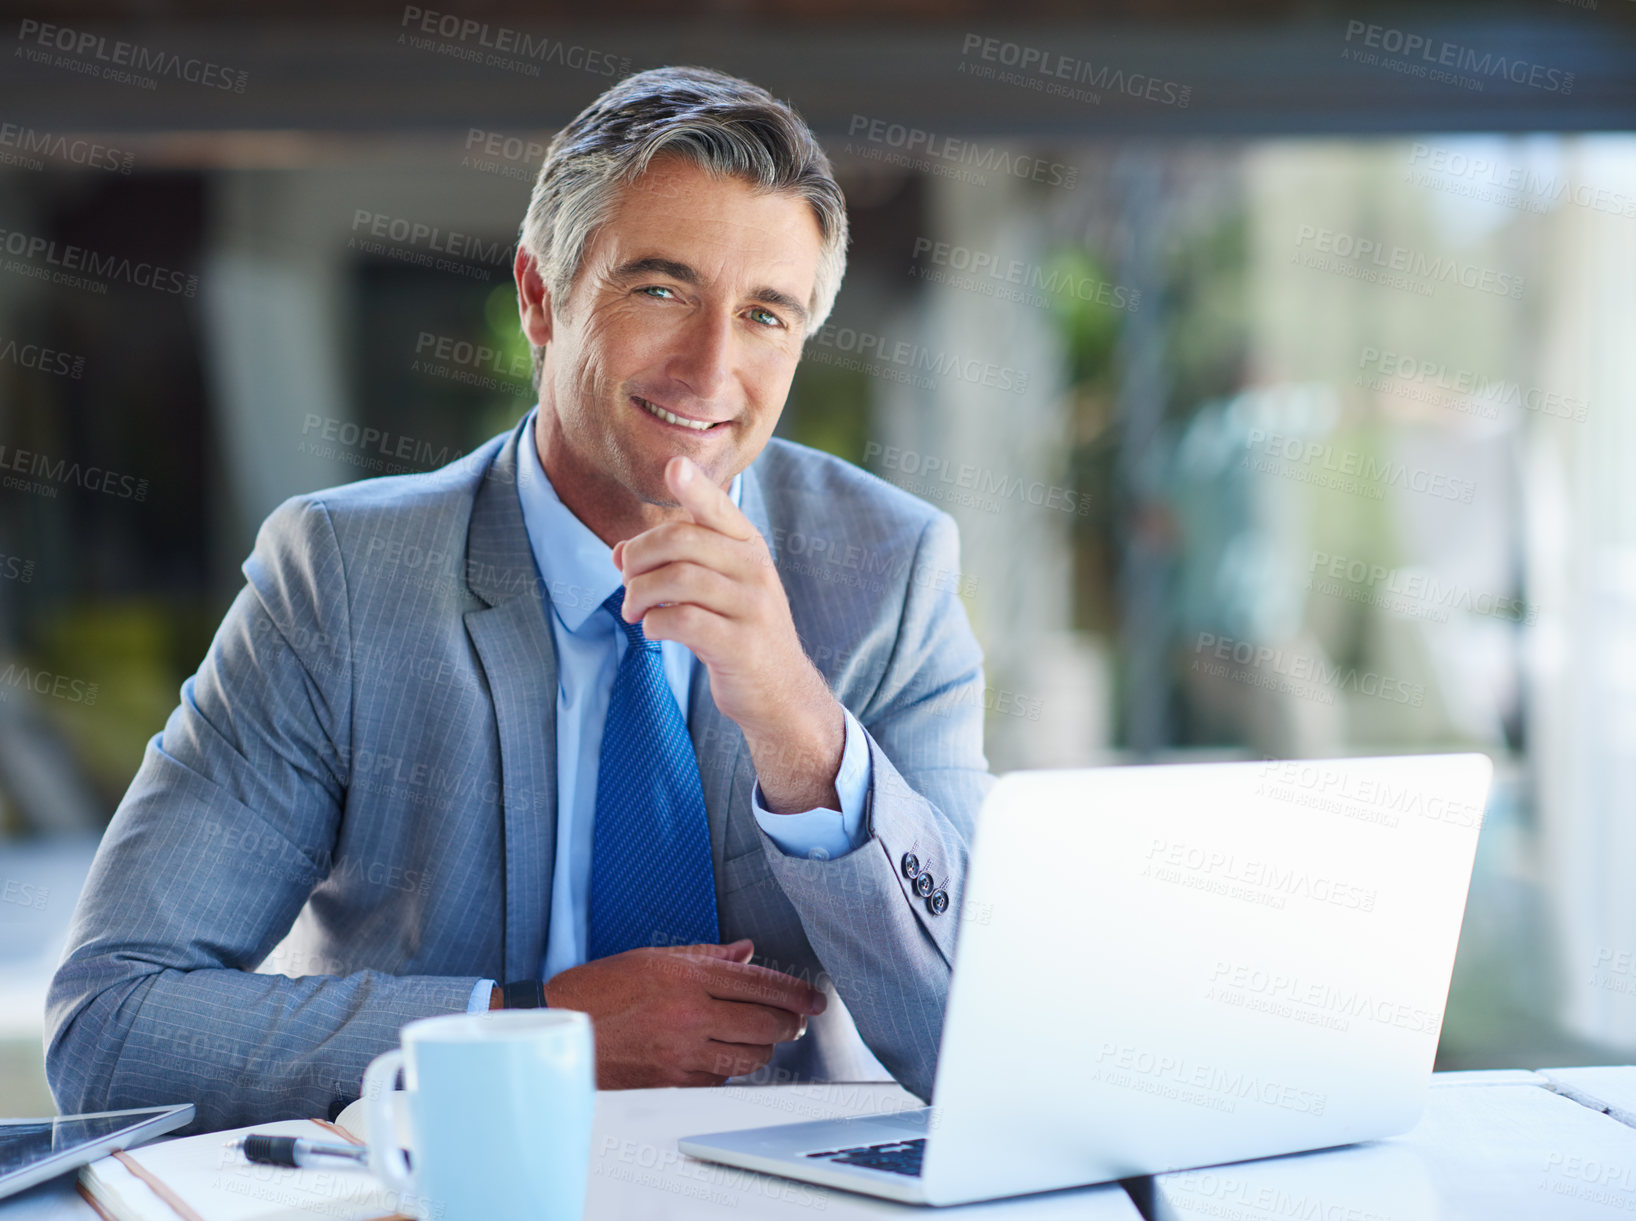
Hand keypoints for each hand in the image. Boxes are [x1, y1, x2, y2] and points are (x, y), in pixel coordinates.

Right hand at [541, 938, 826, 1087]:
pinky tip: (721, 1053)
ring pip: (751, 1056)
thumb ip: (707, 956)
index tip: (815, 1000)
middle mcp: (689, 1015)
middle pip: (766, 1024)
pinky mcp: (673, 1083)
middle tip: (794, 1020)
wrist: (559, 1028)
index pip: (760, 983)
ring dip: (762, 1047)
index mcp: (687, 977)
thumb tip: (747, 952)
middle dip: (789, 1023)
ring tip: (757, 1036)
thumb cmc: (601, 989)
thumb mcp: (653, 958)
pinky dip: (730, 1066)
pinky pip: (722, 1078)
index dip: (795, 993)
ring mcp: (682, 1053)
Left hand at [613, 456, 844, 811]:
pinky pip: (685, 621)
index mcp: (748, 547)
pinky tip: (653, 630)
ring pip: (679, 579)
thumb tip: (618, 553)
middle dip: (639, 556)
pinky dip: (655, 623)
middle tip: (624, 580)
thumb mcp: (714, 589)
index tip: (673, 467)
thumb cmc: (738, 632)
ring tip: (632, 610)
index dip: (695, 487)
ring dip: (640, 594)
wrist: (780, 692)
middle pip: (683, 541)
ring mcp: (751, 606)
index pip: (718, 508)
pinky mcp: (740, 644)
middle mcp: (755, 569)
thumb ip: (672, 564)